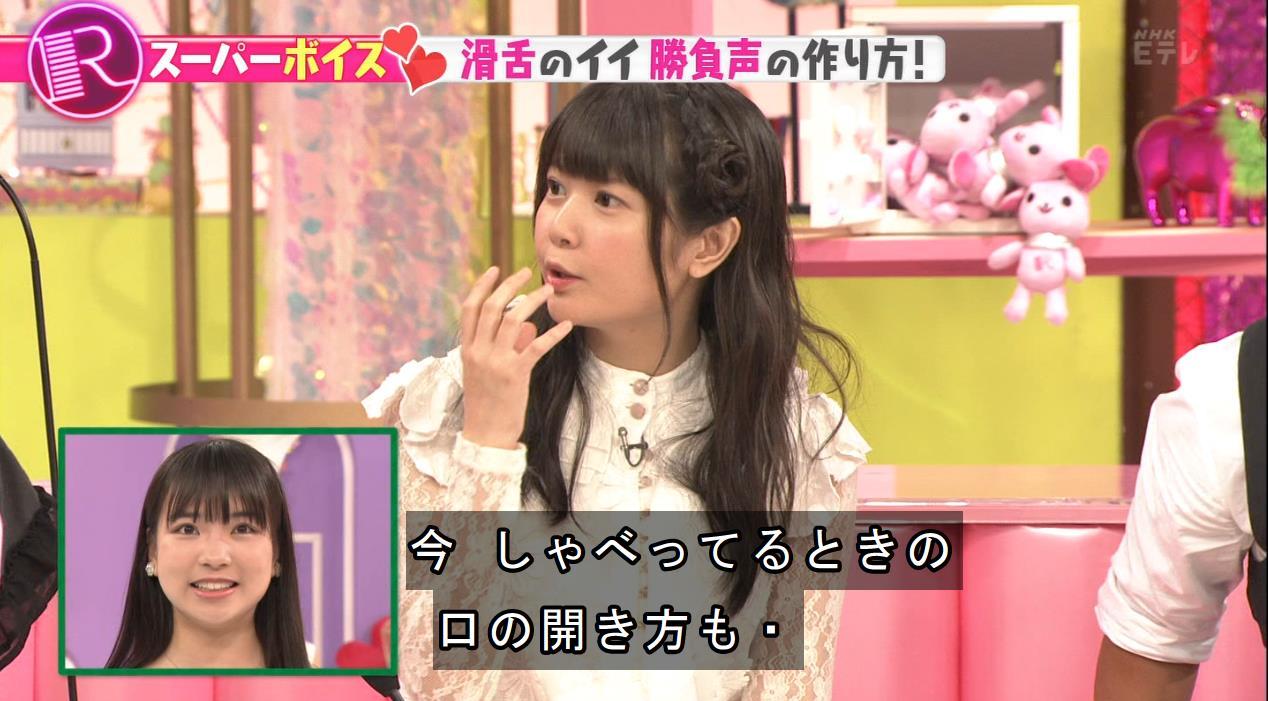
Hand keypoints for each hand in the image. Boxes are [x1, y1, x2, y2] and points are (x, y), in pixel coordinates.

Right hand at [459, 267, 573, 449]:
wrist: (485, 435)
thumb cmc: (486, 403)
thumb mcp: (483, 371)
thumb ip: (499, 346)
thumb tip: (525, 326)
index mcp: (468, 349)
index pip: (471, 308)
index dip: (482, 286)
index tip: (494, 270)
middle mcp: (479, 352)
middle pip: (493, 307)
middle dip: (510, 285)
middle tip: (526, 272)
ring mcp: (496, 362)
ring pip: (514, 320)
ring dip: (533, 301)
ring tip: (549, 291)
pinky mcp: (516, 375)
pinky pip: (537, 347)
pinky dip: (554, 334)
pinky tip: (567, 325)